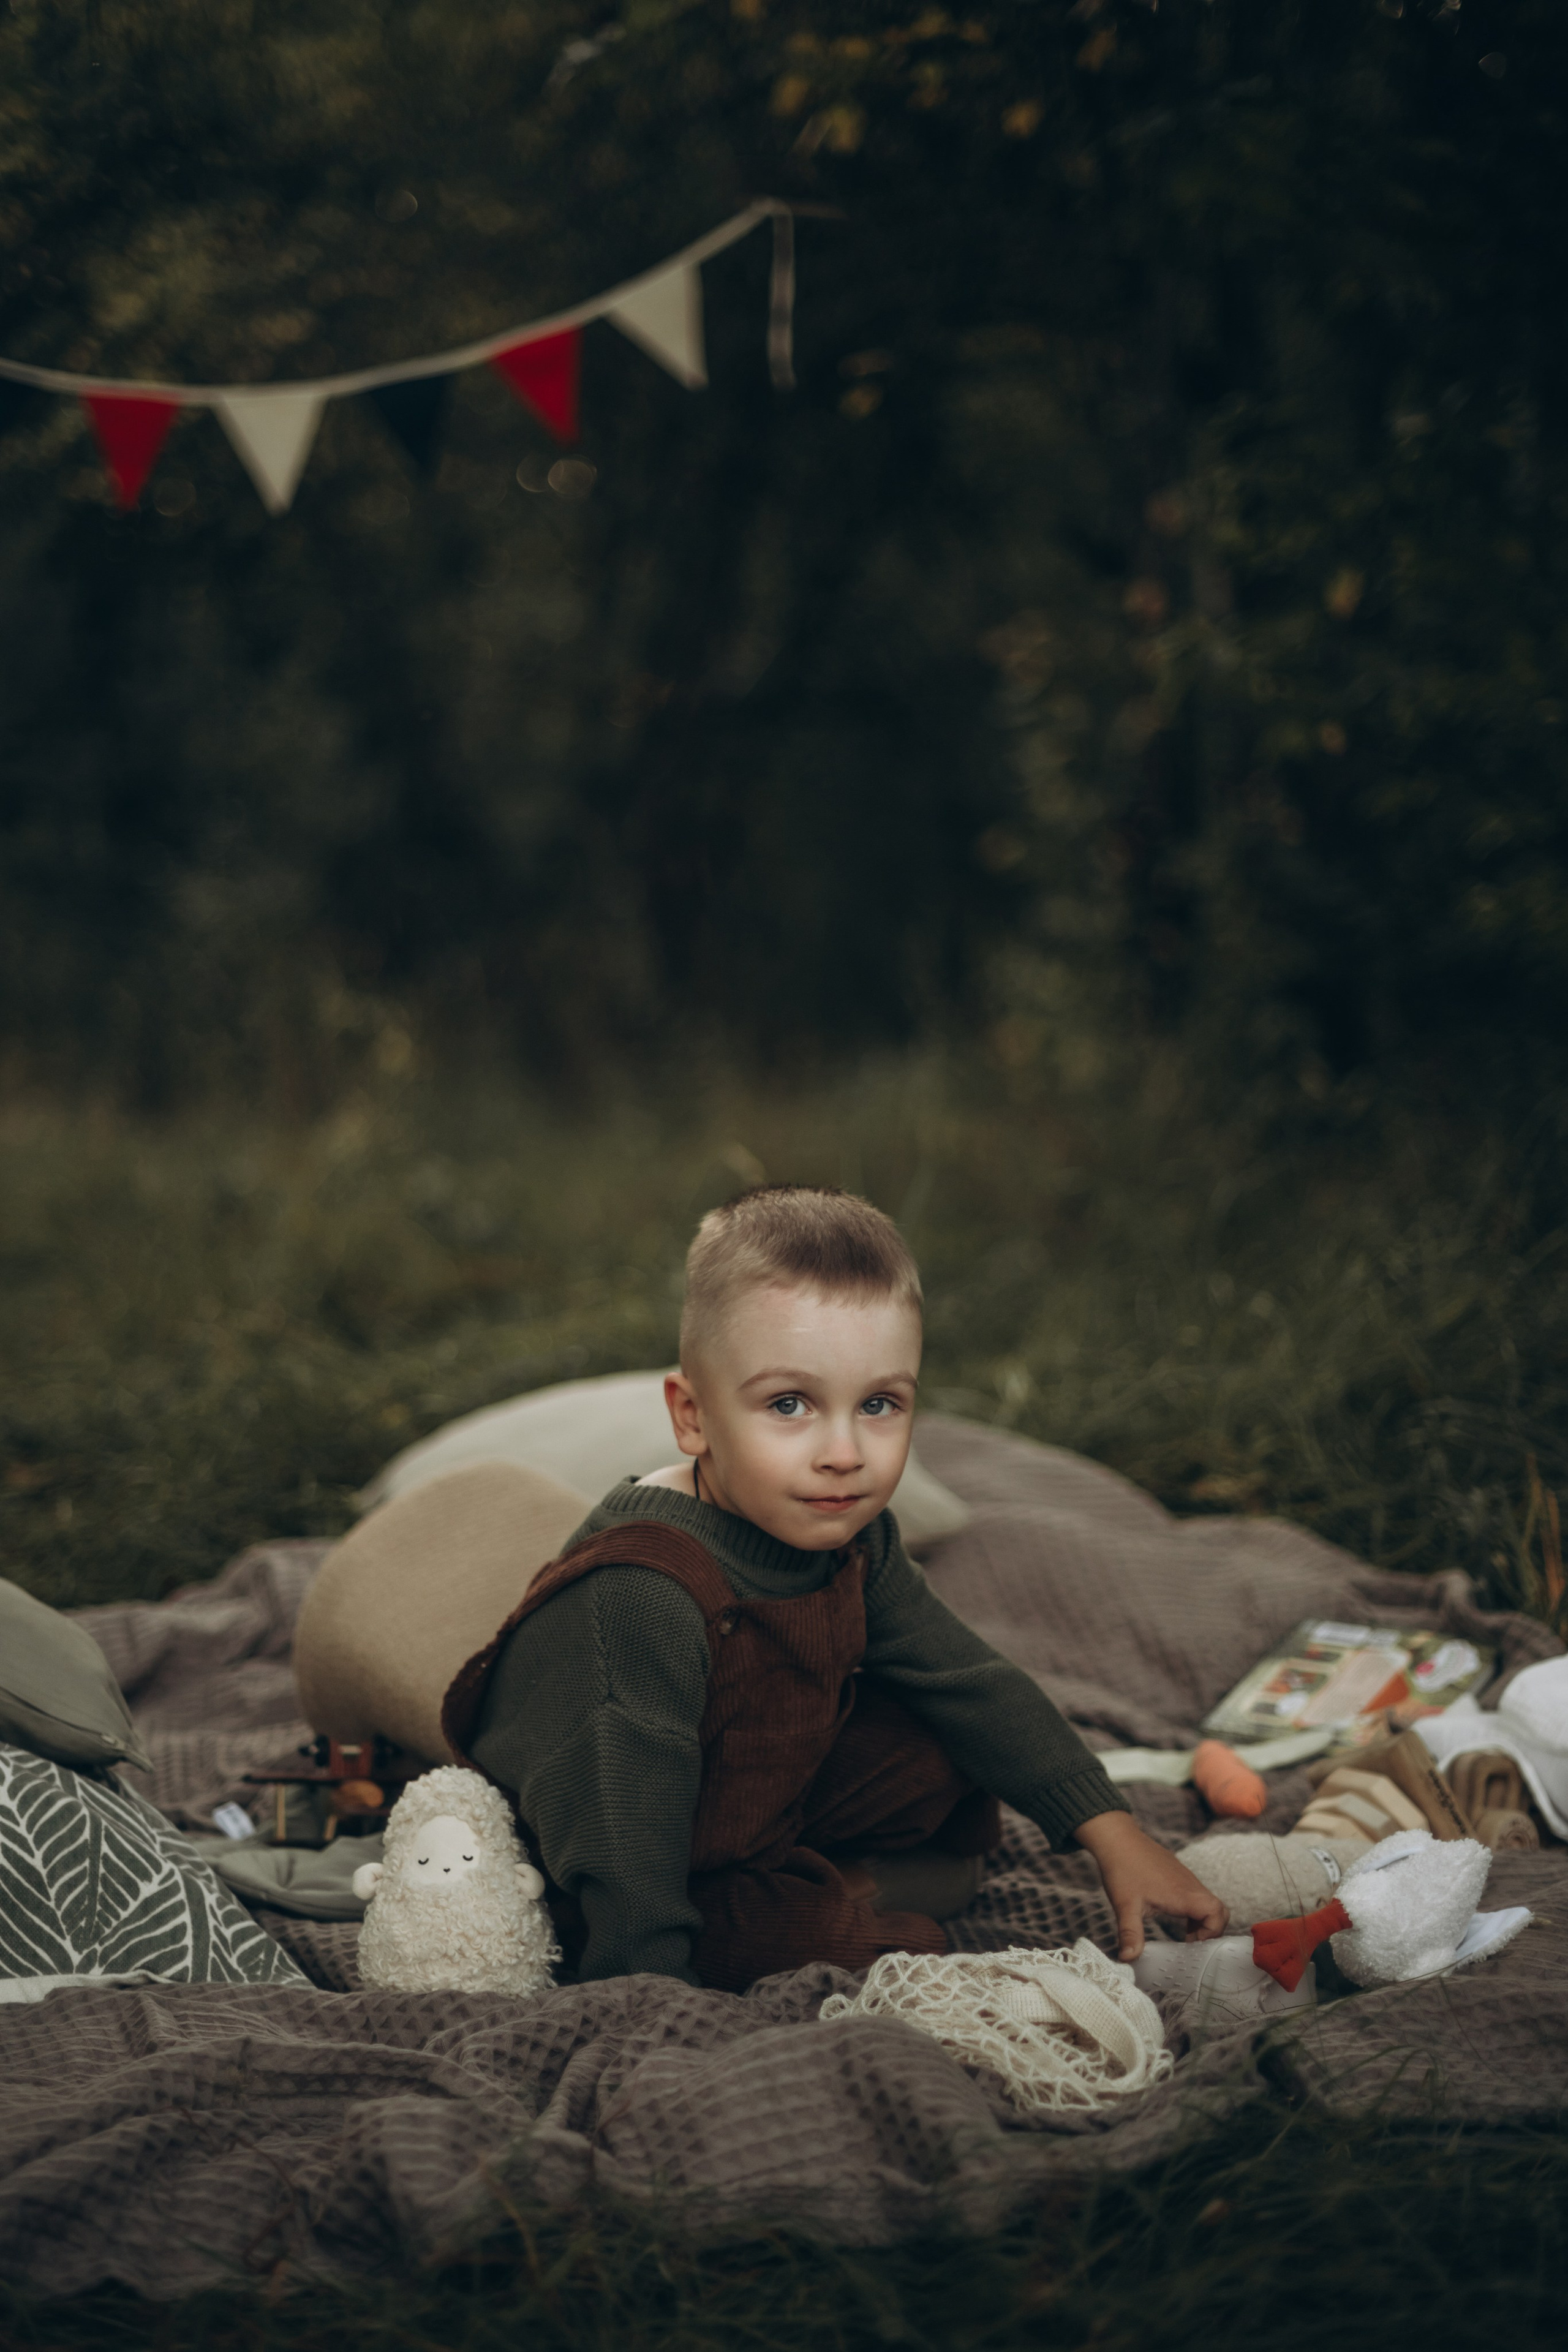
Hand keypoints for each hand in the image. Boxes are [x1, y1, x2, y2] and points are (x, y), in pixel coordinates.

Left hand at [1073, 1811, 1228, 1960]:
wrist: (1116, 1837)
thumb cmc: (1122, 1868)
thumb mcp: (1125, 1906)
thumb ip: (1130, 1934)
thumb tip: (1128, 1959)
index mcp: (1183, 1894)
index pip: (1217, 1913)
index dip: (1212, 1932)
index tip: (1192, 1944)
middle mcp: (1190, 1884)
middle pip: (1220, 1909)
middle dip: (1212, 1930)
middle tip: (1191, 1943)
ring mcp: (1185, 1878)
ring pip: (1208, 1902)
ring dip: (1202, 1921)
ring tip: (1184, 1936)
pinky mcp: (1178, 1874)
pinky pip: (1197, 1895)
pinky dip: (1193, 1910)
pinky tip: (1174, 1917)